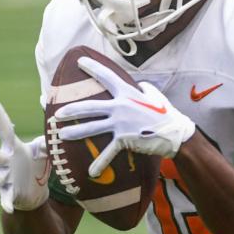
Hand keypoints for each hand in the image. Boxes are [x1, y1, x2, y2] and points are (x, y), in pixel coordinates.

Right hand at [0, 101, 49, 212]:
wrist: (34, 189)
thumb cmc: (35, 164)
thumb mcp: (42, 150)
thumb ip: (47, 139)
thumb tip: (58, 126)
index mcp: (12, 149)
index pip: (6, 132)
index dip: (0, 119)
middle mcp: (4, 163)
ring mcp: (4, 179)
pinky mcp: (9, 194)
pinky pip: (5, 200)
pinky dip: (6, 204)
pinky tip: (9, 209)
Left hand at [55, 56, 195, 176]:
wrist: (176, 134)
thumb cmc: (167, 113)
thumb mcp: (155, 95)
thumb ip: (143, 89)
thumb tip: (138, 86)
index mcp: (128, 93)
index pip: (106, 77)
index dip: (92, 67)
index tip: (79, 61)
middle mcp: (120, 106)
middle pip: (90, 106)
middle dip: (72, 109)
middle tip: (58, 113)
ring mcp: (121, 123)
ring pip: (92, 127)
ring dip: (75, 132)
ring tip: (61, 134)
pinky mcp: (124, 139)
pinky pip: (109, 152)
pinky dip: (100, 163)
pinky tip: (91, 172)